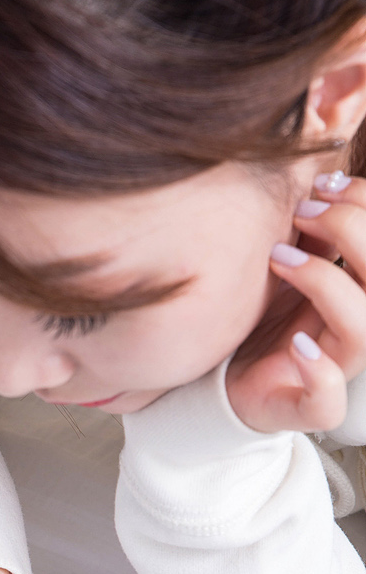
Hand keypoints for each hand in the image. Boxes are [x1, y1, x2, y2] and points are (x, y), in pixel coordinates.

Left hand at [225, 171, 365, 433]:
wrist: (222, 379)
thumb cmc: (259, 315)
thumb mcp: (287, 259)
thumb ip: (312, 226)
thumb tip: (320, 164)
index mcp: (359, 290)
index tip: (325, 183)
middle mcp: (355, 329)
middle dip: (352, 233)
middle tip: (302, 213)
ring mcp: (334, 370)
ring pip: (365, 333)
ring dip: (327, 286)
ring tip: (281, 260)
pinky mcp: (303, 408)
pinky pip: (327, 403)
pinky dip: (318, 374)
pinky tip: (296, 346)